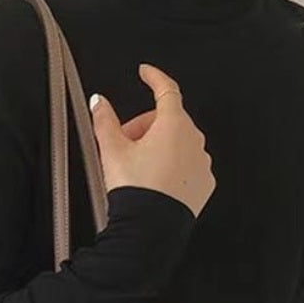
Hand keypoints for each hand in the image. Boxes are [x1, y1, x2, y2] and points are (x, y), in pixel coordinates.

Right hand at [89, 62, 215, 217]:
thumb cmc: (136, 190)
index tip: (145, 73)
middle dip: (145, 126)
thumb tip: (99, 103)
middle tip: (124, 144)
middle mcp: (194, 140)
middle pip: (168, 120)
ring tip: (137, 168)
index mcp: (174, 124)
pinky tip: (154, 181)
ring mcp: (202, 163)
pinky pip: (187, 165)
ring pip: (178, 143)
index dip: (153, 77)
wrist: (150, 229)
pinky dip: (172, 166)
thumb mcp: (111, 150)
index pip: (166, 89)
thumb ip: (104, 120)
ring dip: (158, 147)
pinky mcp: (204, 184)